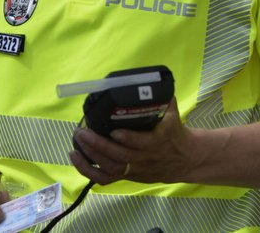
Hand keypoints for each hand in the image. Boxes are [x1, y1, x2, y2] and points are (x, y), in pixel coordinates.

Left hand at [69, 98, 209, 185]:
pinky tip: (75, 157)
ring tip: (78, 141)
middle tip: (83, 131)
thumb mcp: (173, 114)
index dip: (128, 139)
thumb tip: (151, 81)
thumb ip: (162, 98)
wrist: (184, 160)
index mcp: (157, 142)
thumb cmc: (175, 133)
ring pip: (111, 168)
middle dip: (99, 145)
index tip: (114, 131)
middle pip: (120, 156)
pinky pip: (105, 179)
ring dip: (91, 156)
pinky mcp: (127, 175)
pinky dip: (88, 171)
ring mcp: (135, 169)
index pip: (142, 143)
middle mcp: (145, 158)